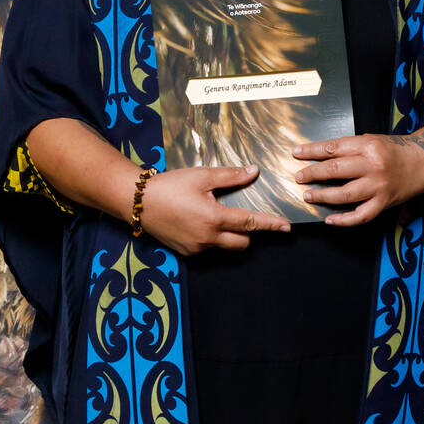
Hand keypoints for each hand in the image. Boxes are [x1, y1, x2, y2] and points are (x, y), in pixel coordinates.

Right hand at [140, 165, 291, 254]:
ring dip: (229, 235)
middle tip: (241, 216)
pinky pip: (208, 248)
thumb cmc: (169, 186)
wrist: (137, 201)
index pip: (250, 223)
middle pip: (242, 242)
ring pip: (225, 246)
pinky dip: (212, 238)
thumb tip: (253, 171)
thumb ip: (230, 176)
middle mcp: (208, 238)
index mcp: (214, 218)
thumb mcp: (201, 176)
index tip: (286, 227)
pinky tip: (198, 222)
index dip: (270, 224)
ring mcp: (197, 248)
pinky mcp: (187, 252)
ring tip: (215, 216)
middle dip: (248, 232)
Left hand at [291, 134, 423, 226]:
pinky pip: (361, 216)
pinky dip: (344, 220)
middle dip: (313, 174)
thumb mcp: (373, 140)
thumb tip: (321, 156)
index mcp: (369, 145)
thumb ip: (350, 148)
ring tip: (308, 196)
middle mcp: (373, 166)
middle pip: (335, 170)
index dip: (312, 151)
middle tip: (299, 177)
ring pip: (344, 194)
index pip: (333, 148)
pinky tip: (330, 219)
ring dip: (322, 196)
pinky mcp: (384, 203)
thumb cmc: (395, 150)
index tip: (297, 153)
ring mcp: (379, 186)